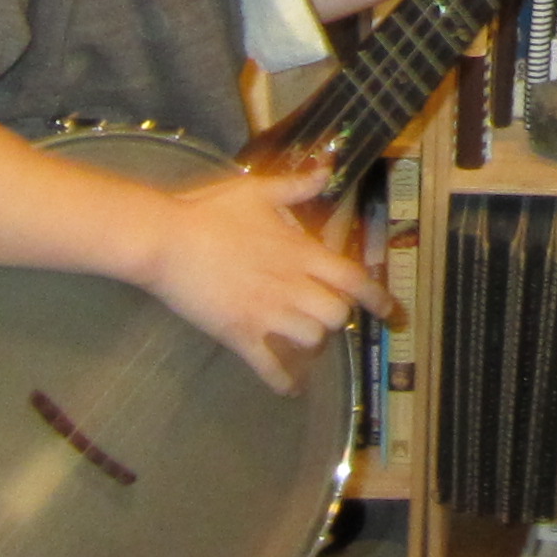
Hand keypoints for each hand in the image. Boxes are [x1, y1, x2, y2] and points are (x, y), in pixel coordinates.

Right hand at [127, 162, 382, 391]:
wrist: (167, 240)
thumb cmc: (211, 211)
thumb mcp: (258, 191)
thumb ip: (297, 186)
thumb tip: (328, 169)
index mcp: (300, 253)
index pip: (352, 279)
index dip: (376, 297)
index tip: (390, 311)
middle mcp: (291, 286)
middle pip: (335, 315)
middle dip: (335, 315)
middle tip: (321, 311)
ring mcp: (267, 314)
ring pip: (311, 340)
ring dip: (311, 341)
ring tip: (301, 338)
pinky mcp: (240, 334)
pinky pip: (271, 368)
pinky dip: (284, 381)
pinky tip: (289, 388)